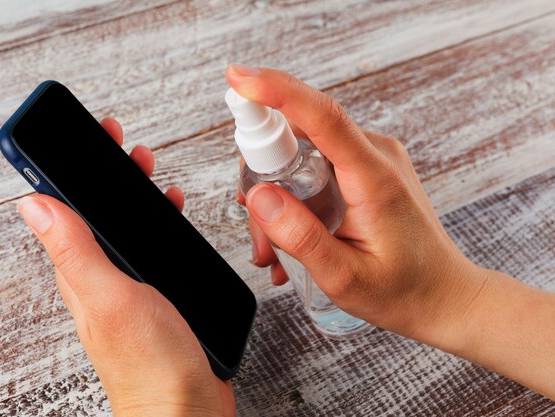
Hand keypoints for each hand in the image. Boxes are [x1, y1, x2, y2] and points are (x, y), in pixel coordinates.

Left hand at [17, 118, 234, 416]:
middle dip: (110, 173)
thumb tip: (33, 202)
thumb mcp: (110, 296)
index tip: (91, 134)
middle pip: (97, 213)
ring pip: (126, 228)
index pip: (67, 207)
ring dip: (134, 194)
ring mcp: (131, 287)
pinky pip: (151, 248)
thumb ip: (75, 250)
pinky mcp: (158, 296)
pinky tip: (171, 216)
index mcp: (83, 272)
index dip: (73, 166)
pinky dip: (159, 222)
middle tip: (124, 145)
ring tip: (147, 170)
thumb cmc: (150, 365)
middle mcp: (103, 277)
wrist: (186, 409)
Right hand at [226, 64, 484, 344]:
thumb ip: (300, 237)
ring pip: (299, 156)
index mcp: (375, 178)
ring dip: (277, 198)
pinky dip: (294, 199)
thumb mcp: (345, 276)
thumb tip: (259, 197)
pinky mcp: (364, 168)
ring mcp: (370, 159)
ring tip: (277, 251)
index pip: (321, 116)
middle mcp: (375, 155)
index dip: (275, 91)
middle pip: (297, 139)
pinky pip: (313, 167)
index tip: (238, 79)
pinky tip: (293, 239)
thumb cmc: (403, 290)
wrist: (442, 294)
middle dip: (264, 181)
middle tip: (261, 237)